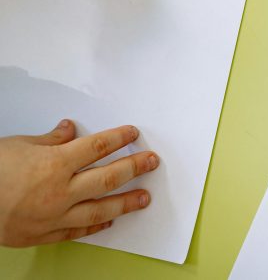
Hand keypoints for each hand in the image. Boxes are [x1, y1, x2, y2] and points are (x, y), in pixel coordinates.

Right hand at [0, 121, 158, 246]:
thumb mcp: (18, 145)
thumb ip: (49, 140)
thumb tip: (69, 130)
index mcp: (56, 163)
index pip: (98, 147)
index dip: (119, 138)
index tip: (133, 134)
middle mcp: (60, 190)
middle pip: (108, 178)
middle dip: (134, 168)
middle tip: (152, 162)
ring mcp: (54, 215)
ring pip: (100, 209)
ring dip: (126, 202)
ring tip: (145, 197)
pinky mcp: (44, 235)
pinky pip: (77, 230)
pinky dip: (95, 226)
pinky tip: (109, 222)